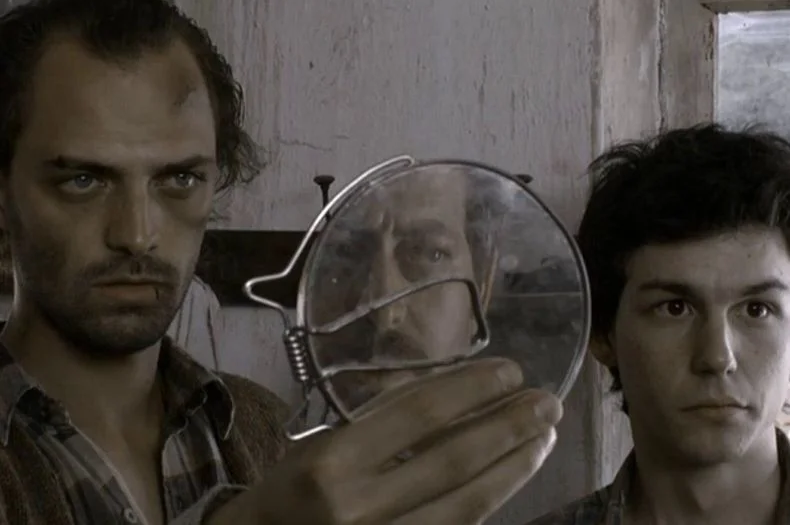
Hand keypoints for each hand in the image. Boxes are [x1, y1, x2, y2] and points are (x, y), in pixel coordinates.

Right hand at [209, 358, 561, 523]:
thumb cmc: (284, 496)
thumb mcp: (317, 448)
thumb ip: (377, 424)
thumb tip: (453, 394)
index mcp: (330, 462)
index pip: (417, 414)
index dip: (470, 389)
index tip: (509, 370)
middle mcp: (358, 505)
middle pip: (453, 458)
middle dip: (508, 426)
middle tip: (548, 401)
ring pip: (467, 504)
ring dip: (513, 468)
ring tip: (544, 438)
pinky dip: (489, 502)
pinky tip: (511, 479)